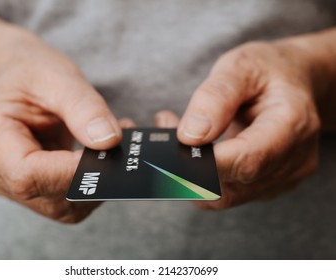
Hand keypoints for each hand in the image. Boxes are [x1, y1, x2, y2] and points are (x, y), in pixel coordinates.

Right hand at [0, 34, 128, 222]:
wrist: (19, 80)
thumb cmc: (31, 73)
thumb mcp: (56, 77)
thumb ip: (83, 107)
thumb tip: (109, 141)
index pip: (28, 175)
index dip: (72, 171)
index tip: (107, 150)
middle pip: (49, 197)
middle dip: (93, 178)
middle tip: (120, 148)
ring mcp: (15, 184)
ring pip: (64, 207)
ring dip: (97, 183)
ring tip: (113, 148)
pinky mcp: (36, 187)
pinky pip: (68, 198)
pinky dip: (93, 182)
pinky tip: (102, 156)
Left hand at [157, 40, 320, 208]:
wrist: (292, 81)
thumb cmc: (270, 71)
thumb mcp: (241, 66)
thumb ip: (215, 98)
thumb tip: (190, 136)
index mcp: (293, 125)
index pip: (248, 160)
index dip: (207, 162)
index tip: (177, 144)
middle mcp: (293, 160)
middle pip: (234, 186)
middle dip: (191, 165)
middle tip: (167, 131)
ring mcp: (282, 178)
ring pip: (225, 196)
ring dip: (192, 172)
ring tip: (176, 132)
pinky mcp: (267, 185)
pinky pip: (228, 192)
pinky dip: (203, 176)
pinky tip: (194, 147)